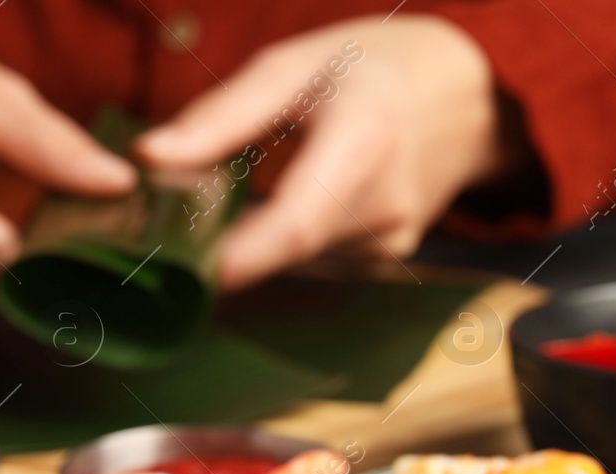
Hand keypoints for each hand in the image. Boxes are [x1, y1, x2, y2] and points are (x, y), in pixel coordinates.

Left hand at [136, 15, 503, 289]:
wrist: (466, 98)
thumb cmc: (372, 68)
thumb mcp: (294, 66)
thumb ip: (221, 117)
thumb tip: (149, 159)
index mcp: (362, 143)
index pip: (294, 225)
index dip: (235, 257)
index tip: (176, 265)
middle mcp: (383, 207)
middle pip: (282, 250)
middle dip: (222, 243)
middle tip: (172, 220)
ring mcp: (389, 244)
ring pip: (293, 260)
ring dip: (253, 240)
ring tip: (236, 194)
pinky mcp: (384, 261)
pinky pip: (313, 260)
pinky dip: (283, 241)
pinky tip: (285, 202)